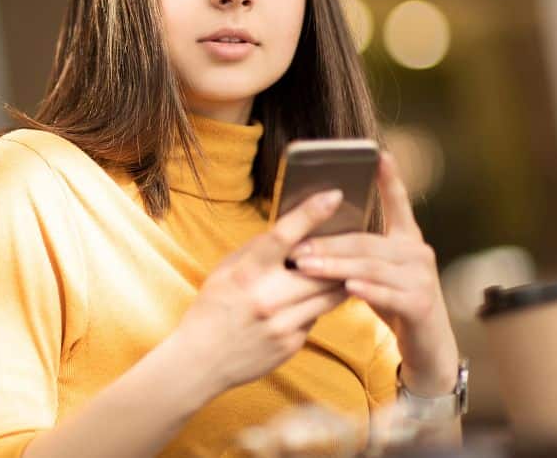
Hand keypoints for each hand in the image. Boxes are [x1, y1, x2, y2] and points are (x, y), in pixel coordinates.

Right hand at [172, 190, 350, 395]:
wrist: (201, 360)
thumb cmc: (213, 307)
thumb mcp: (225, 270)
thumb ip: (257, 251)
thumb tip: (292, 231)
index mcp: (246, 272)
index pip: (284, 235)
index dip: (311, 213)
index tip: (334, 195)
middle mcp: (267, 297)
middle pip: (321, 269)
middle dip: (339, 254)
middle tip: (355, 240)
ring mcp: (283, 323)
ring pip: (329, 295)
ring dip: (339, 280)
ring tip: (347, 267)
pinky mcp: (292, 344)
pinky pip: (317, 317)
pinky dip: (319, 305)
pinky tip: (313, 300)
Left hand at [286, 153, 459, 395]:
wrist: (427, 347)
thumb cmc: (393, 301)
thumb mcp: (376, 272)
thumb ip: (358, 252)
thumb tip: (310, 236)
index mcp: (408, 239)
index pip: (398, 203)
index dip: (390, 179)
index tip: (379, 154)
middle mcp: (419, 253)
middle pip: (367, 242)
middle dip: (328, 243)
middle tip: (296, 247)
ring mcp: (423, 278)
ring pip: (371, 268)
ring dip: (335, 267)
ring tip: (306, 266)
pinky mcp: (422, 304)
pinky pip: (388, 294)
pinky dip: (366, 291)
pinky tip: (346, 288)